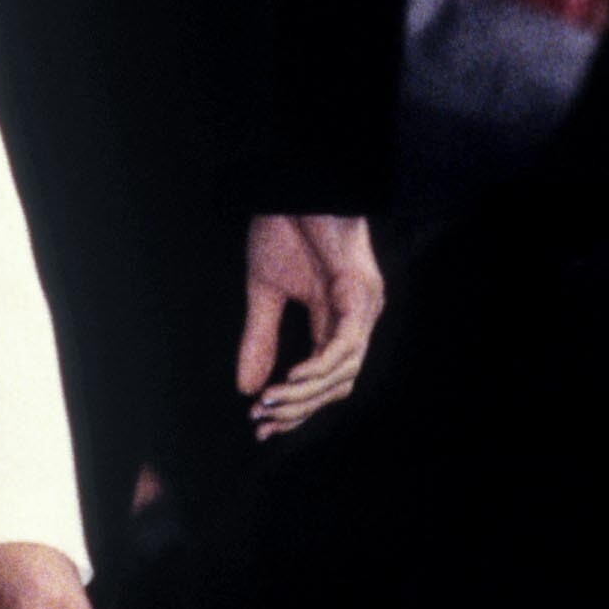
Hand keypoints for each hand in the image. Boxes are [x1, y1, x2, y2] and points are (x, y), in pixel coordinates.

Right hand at [236, 212, 384, 434]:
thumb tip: (246, 387)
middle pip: (337, 385)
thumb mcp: (264, 291)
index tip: (261, 425)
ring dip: (304, 394)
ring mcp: (363, 306)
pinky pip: (344, 344)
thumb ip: (260, 338)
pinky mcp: (359, 293)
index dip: (295, 406)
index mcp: (338, 319)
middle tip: (262, 421)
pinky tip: (289, 379)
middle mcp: (358, 319)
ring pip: (343, 371)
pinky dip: (318, 367)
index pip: (325, 379)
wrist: (293, 183)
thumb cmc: (285, 227)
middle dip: (299, 409)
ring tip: (269, 403)